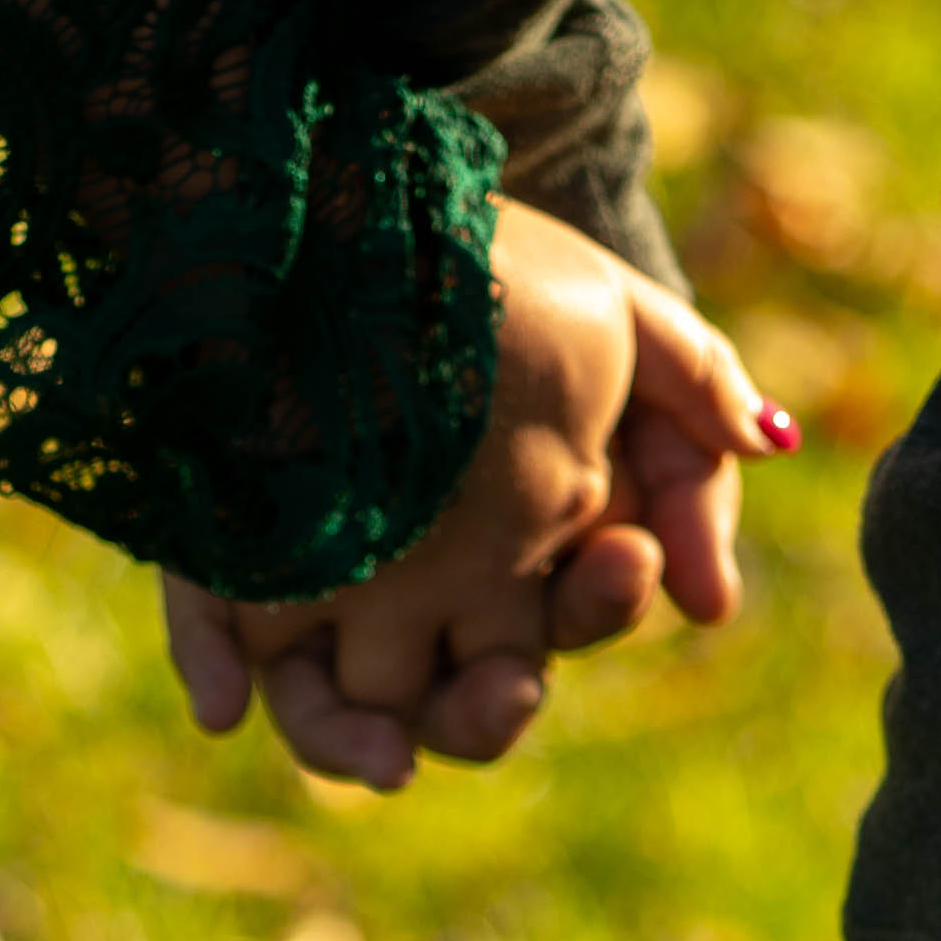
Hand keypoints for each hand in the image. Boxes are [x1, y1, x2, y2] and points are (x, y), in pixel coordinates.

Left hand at [164, 204, 792, 790]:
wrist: (369, 197)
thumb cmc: (503, 272)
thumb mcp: (616, 324)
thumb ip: (697, 417)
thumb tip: (728, 573)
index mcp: (527, 554)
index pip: (571, 626)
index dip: (602, 608)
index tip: (624, 555)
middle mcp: (425, 590)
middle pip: (461, 701)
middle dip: (489, 709)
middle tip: (500, 686)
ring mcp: (317, 582)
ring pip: (339, 708)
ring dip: (356, 737)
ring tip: (376, 743)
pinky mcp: (218, 554)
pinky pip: (212, 632)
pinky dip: (215, 673)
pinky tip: (223, 704)